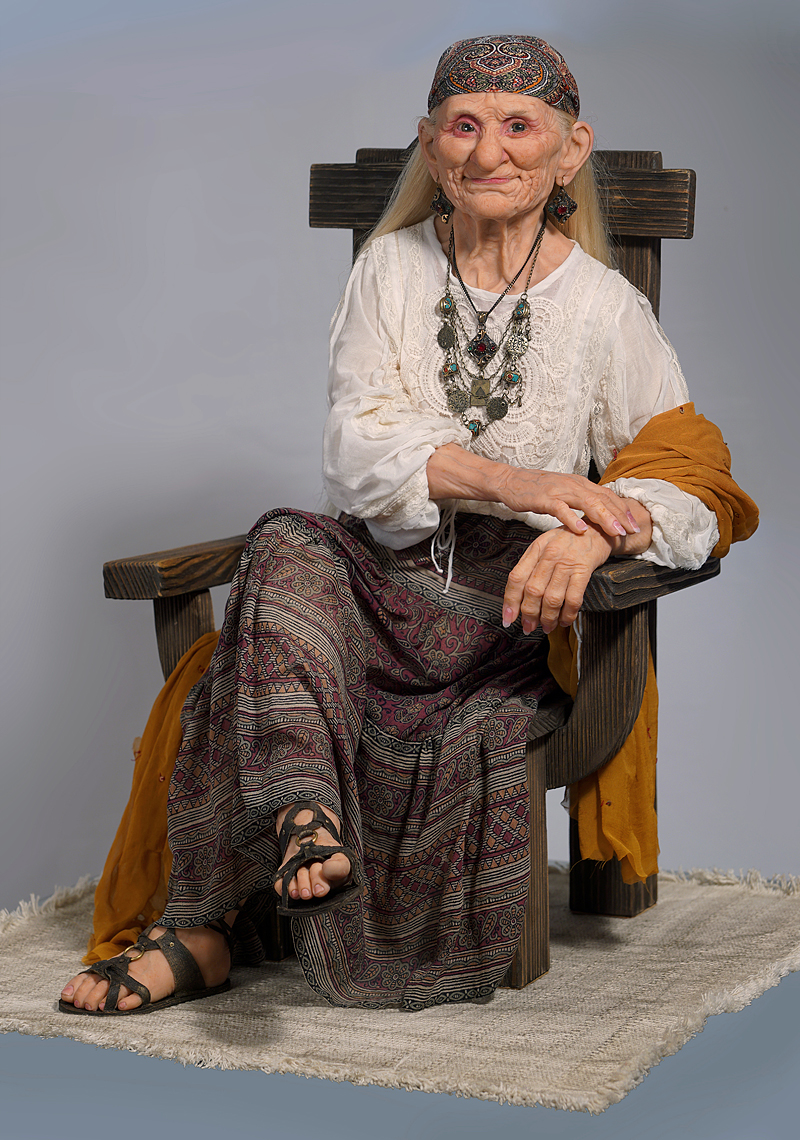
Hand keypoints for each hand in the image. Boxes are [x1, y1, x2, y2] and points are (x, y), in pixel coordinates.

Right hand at [426, 446, 641, 538]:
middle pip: (603, 499)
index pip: (608, 496)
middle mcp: (574, 484)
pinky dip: (572, 519)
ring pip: (587, 503)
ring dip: (604, 518)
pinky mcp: (544, 498)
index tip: (636, 525)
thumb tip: (602, 515)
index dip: (624, 511)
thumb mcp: (565, 494)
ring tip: (616, 532)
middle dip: (621, 516)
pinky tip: (582, 530)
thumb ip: (582, 502)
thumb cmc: (538, 490)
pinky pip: (561, 509)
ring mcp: (560, 490)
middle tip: (634, 531)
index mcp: (581, 484)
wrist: (510, 481)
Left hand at [502, 526, 612, 634]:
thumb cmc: (570, 540)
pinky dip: (568, 614)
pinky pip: (573, 598)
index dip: (510, 601)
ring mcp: (567, 562)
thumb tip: (519, 596)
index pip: (516, 578)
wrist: (599, 528)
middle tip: (528, 627)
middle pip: (532, 591)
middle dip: (529, 614)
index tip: (507, 618)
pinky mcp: (584, 569)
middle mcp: (549, 554)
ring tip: (547, 627)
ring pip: (551, 598)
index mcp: (536, 549)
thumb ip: (533, 566)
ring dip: (548, 618)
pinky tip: (565, 620)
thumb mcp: (546, 545)